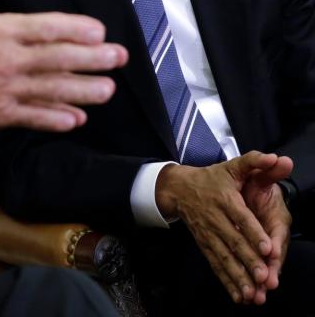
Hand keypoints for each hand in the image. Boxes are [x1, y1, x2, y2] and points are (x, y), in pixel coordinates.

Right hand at [0, 0, 124, 134]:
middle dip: (93, 58)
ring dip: (84, 90)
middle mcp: (8, 62)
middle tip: (119, 57)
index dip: (76, 28)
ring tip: (108, 90)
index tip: (98, 30)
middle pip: (60, 58)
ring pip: (54, 90)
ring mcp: (5, 91)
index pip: (46, 27)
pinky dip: (56, 119)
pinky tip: (75, 120)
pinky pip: (34, 118)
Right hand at [154, 152, 287, 304]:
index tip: (267, 248)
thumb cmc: (211, 178)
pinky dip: (227, 281)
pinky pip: (216, 264)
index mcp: (225, 198)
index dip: (253, 233)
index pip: (240, 217)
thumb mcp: (232, 166)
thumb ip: (254, 162)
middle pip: (233, 241)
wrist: (177, 188)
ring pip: (224, 257)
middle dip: (248, 260)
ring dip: (237, 276)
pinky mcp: (204, 244)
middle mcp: (215, 218)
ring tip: (252, 293)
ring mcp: (208, 233)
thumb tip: (276, 158)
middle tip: (263, 276)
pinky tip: (239, 296)